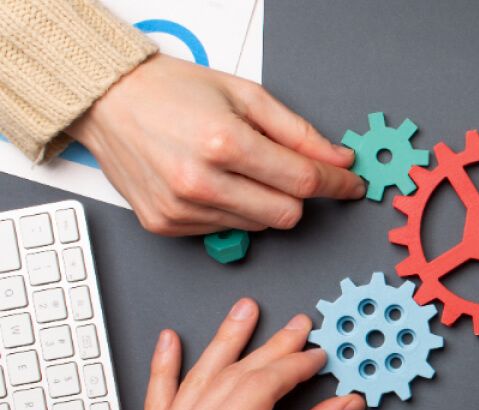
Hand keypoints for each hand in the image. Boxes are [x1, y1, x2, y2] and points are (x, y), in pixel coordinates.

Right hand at [68, 54, 364, 235]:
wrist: (108, 101)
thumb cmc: (173, 91)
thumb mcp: (246, 95)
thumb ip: (299, 133)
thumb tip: (339, 161)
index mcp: (224, 143)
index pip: (303, 182)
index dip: (337, 185)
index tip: (351, 186)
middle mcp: (200, 183)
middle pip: (286, 214)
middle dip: (298, 194)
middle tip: (286, 169)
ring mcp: (181, 209)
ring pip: (258, 225)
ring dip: (263, 201)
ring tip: (237, 167)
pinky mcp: (166, 225)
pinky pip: (225, 229)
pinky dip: (232, 209)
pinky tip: (212, 181)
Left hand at [138, 299, 365, 409]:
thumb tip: (341, 404)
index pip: (256, 390)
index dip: (292, 366)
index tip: (318, 354)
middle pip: (227, 380)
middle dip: (267, 349)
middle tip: (296, 326)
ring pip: (195, 385)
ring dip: (222, 346)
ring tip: (243, 314)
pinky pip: (158, 407)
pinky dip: (165, 373)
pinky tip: (170, 346)